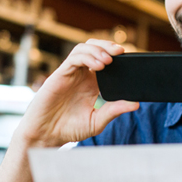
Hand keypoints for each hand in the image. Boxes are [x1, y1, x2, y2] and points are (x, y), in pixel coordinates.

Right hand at [14, 39, 138, 147]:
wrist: (46, 135)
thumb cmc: (68, 129)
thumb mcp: (97, 121)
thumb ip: (114, 111)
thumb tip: (136, 104)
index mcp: (91, 83)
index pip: (105, 60)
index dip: (116, 56)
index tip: (130, 58)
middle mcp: (81, 75)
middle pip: (94, 48)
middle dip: (108, 46)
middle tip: (121, 51)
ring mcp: (70, 73)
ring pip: (83, 48)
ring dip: (98, 50)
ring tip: (109, 60)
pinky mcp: (59, 74)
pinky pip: (74, 58)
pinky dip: (87, 57)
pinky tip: (99, 66)